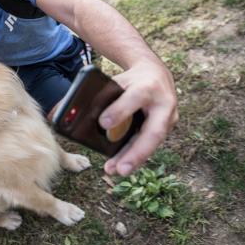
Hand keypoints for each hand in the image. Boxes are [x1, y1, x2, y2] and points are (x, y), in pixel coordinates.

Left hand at [99, 60, 177, 176]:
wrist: (155, 74)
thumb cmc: (130, 80)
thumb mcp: (117, 81)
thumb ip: (103, 96)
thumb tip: (74, 113)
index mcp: (148, 86)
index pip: (135, 98)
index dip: (120, 111)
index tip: (103, 123)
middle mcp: (164, 103)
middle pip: (153, 132)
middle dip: (136, 153)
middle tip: (120, 169)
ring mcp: (169, 118)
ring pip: (152, 143)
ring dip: (134, 160)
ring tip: (116, 171)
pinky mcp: (167, 127)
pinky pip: (150, 144)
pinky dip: (135, 156)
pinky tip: (121, 166)